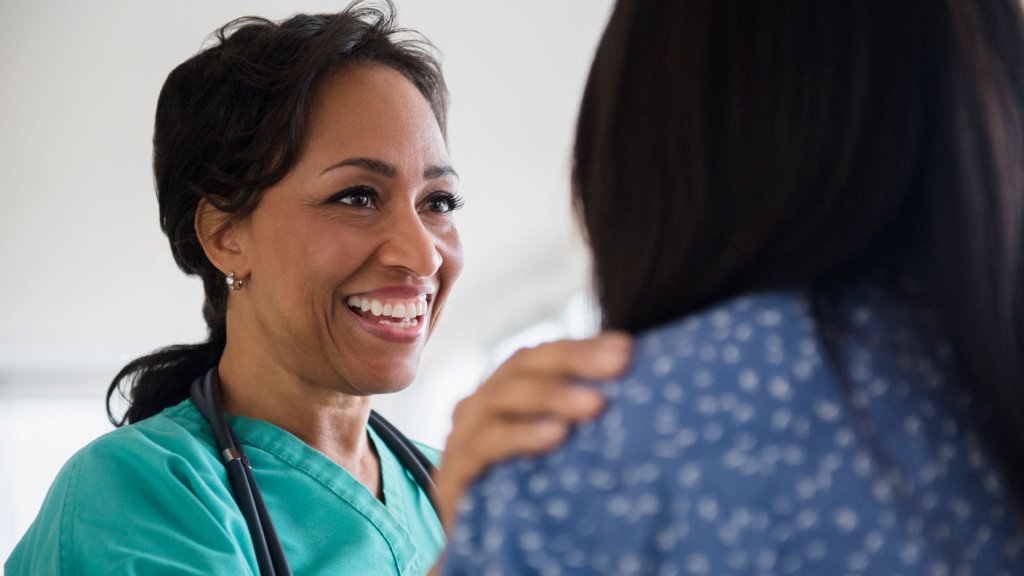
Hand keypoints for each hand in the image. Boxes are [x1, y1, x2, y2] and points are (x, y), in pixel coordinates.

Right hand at [432, 331, 631, 534]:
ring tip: (596, 404)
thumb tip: (637, 389)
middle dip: (573, 360)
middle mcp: (481, 404)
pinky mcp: (455, 471)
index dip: (581, 347)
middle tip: (619, 364)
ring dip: (552, 395)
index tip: (626, 348)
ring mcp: (463, 435)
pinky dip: (522, 435)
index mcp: (504, 391)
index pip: (542, 356)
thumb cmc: (521, 490)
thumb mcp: (551, 447)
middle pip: (523, 365)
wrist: (477, 544)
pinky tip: (556, 436)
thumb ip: (577, 416)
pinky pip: (487, 444)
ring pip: (504, 396)